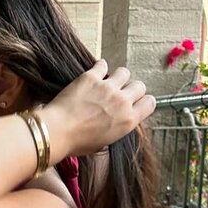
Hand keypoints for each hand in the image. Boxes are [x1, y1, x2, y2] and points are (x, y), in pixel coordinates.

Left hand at [40, 60, 155, 157]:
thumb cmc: (77, 142)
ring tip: (107, 82)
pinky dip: (100, 67)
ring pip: (124, 72)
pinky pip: (103, 64)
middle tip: (119, 93)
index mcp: (128, 120)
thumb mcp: (103, 142)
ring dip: (117, 77)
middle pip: (139, 85)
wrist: (57, 132)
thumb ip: (116, 128)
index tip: (134, 102)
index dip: (142, 101)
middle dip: (131, 88)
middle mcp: (122, 101)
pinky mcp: (92, 77)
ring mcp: (108, 87)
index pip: (150, 103)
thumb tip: (116, 120)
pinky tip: (95, 72)